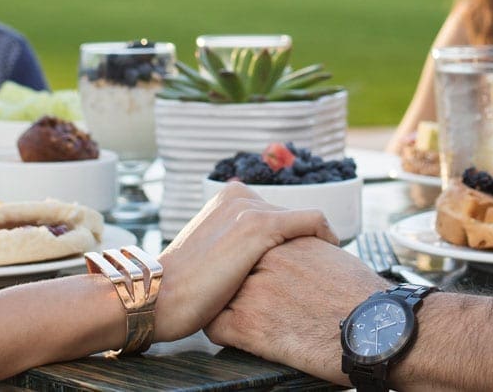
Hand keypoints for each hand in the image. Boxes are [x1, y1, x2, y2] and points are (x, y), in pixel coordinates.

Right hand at [150, 181, 333, 340]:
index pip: (273, 213)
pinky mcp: (261, 225)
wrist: (161, 297)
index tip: (303, 260)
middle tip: (316, 270)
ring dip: (314, 244)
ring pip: (301, 221)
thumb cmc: (184, 288)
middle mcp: (238, 195)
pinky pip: (312, 221)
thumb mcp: (211, 254)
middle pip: (288, 217)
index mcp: (226, 198)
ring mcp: (249, 208)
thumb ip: (233, 245)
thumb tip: (253, 258)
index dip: (289, 238)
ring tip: (324, 268)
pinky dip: (326, 235)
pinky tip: (332, 253)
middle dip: (302, 242)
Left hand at [208, 235, 385, 381]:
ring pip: (218, 296)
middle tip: (245, 300)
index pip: (247, 247)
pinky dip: (223, 333)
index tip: (251, 276)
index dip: (248, 264)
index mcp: (284, 241)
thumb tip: (297, 256)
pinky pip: (215, 327)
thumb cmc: (361, 297)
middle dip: (234, 283)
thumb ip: (303, 249)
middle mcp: (263, 260)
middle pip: (230, 269)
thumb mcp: (329, 255)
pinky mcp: (247, 325)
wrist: (376, 327)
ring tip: (241, 319)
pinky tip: (239, 337)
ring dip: (225, 307)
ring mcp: (252, 292)